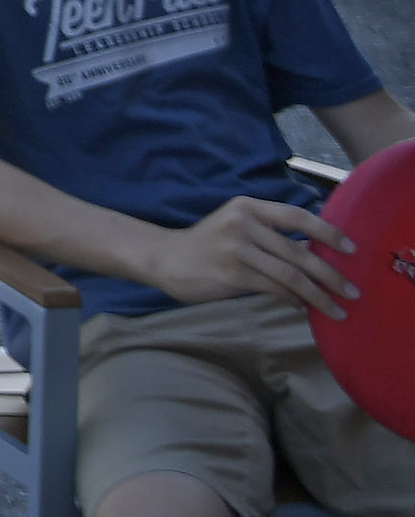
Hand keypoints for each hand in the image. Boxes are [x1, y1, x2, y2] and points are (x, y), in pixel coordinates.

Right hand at [144, 198, 363, 319]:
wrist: (165, 258)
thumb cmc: (207, 244)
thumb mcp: (236, 226)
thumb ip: (269, 233)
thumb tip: (316, 251)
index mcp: (247, 207)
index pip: (297, 216)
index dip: (327, 232)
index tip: (351, 249)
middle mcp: (242, 224)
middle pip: (298, 251)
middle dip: (331, 275)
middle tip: (352, 291)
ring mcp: (236, 249)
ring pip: (290, 274)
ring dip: (318, 295)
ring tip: (337, 309)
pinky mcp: (232, 274)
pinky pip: (273, 289)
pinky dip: (293, 300)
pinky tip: (303, 307)